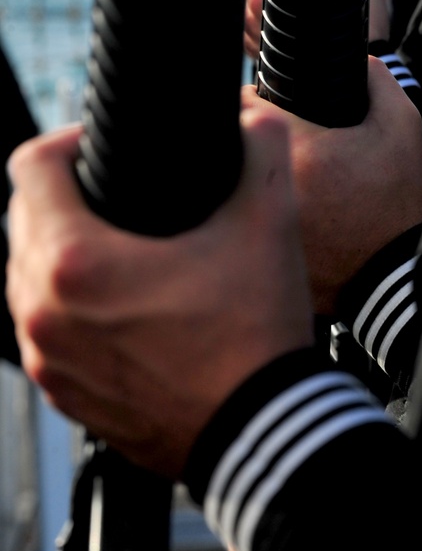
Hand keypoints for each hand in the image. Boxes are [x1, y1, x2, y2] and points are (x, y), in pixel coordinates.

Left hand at [6, 117, 312, 477]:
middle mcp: (43, 315)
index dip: (68, 139)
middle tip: (114, 183)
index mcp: (75, 264)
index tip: (103, 143)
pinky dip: (69, 303)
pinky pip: (44, 329)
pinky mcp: (66, 395)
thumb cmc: (255, 333)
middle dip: (62, 192)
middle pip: (21, 220)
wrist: (262, 433)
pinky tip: (121, 297)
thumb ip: (262, 145)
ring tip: (118, 238)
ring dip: (59, 247)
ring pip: (26, 277)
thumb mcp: (268, 218)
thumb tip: (256, 118)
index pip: (30, 169)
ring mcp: (49, 362)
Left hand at [243, 58, 421, 314]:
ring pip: (227, 186)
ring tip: (273, 182)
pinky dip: (245, 217)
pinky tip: (277, 217)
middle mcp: (274, 191)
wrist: (398, 275)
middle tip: (268, 146)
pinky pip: (234, 224)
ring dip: (241, 178)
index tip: (264, 105)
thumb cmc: (399, 198)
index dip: (252, 100)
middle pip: (232, 146)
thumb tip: (350, 57)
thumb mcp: (402, 126)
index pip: (244, 105)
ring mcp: (261, 230)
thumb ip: (374, 78)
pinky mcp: (255, 258)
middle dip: (245, 141)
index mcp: (303, 152)